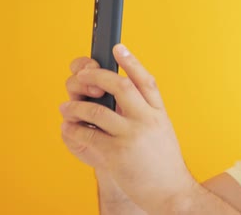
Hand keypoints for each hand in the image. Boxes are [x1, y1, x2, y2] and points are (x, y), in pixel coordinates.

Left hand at [60, 44, 195, 212]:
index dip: (131, 62)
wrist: (172, 192)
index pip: (146, 81)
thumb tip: (124, 95)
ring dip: (76, 107)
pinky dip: (72, 130)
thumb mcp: (163, 131)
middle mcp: (147, 120)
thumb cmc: (164, 163)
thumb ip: (147, 112)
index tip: (117, 48)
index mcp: (159, 113)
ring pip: (96, 111)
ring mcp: (132, 137)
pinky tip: (69, 129)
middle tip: (82, 76)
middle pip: (120, 86)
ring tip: (67, 108)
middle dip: (96, 76)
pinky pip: (86, 136)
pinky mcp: (116, 155)